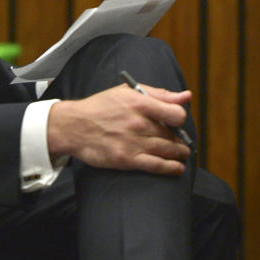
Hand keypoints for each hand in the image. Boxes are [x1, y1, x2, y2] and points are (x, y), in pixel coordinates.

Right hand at [46, 82, 192, 174]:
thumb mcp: (127, 91)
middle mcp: (138, 123)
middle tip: (181, 141)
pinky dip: (171, 168)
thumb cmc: (100, 107)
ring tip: (182, 153)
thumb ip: (159, 94)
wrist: (73, 126)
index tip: (176, 121)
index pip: (176, 114)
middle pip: (172, 134)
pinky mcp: (126, 159)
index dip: (180, 118)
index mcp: (139, 103)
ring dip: (179, 153)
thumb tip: (186, 96)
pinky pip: (156, 165)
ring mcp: (133, 143)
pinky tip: (178, 168)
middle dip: (180, 138)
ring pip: (167, 150)